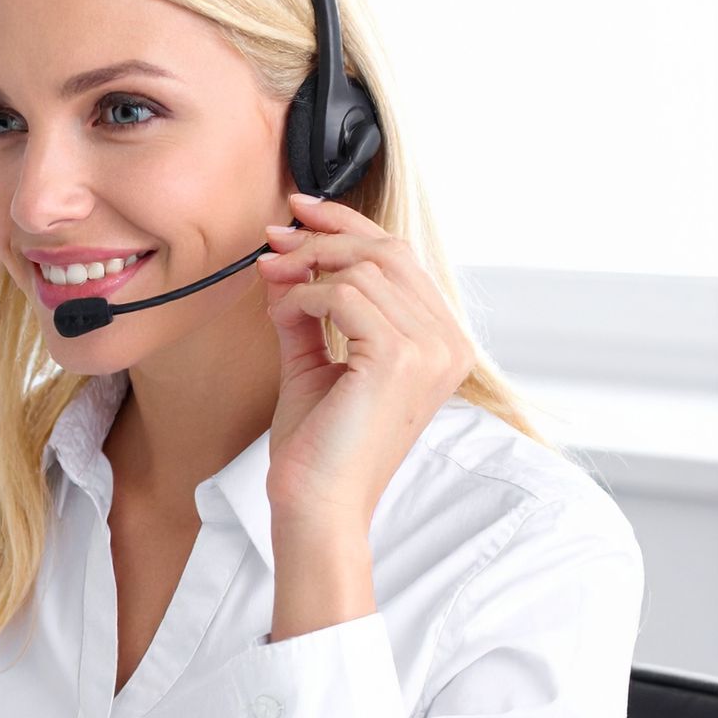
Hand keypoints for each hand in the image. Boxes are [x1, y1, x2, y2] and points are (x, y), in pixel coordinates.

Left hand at [255, 192, 476, 536]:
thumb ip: (309, 314)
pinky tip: (282, 311)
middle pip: (389, 251)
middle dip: (324, 235)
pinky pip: (343, 295)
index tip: (300, 212)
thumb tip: (286, 262)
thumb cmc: (319, 449)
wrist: (318, 505)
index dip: (349, 227)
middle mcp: (449, 342)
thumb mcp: (314, 365)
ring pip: (365, 267)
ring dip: (305, 264)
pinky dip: (303, 295)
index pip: (402, 260)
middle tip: (273, 237)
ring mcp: (431, 349)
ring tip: (269, 275)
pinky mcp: (399, 358)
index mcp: (441, 343)